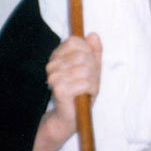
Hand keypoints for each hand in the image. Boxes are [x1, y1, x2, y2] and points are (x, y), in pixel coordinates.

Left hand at [25, 32, 102, 150]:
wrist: (67, 115)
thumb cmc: (73, 89)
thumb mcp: (78, 67)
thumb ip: (88, 50)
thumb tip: (93, 34)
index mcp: (93, 61)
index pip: (75, 41)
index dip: (64, 48)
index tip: (62, 60)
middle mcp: (94, 72)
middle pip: (76, 56)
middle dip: (60, 64)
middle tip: (58, 74)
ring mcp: (87, 84)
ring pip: (65, 70)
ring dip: (55, 76)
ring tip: (58, 84)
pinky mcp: (78, 97)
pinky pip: (62, 84)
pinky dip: (56, 86)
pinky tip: (59, 92)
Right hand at [44, 32, 101, 142]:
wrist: (71, 114)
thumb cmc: (81, 89)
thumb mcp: (91, 67)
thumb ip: (93, 50)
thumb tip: (93, 35)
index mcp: (58, 56)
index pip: (74, 41)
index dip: (87, 51)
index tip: (88, 64)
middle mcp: (52, 65)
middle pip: (82, 56)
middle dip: (93, 68)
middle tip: (90, 80)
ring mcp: (54, 77)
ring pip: (85, 69)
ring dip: (93, 80)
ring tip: (88, 88)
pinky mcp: (59, 90)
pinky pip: (84, 83)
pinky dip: (91, 89)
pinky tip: (87, 93)